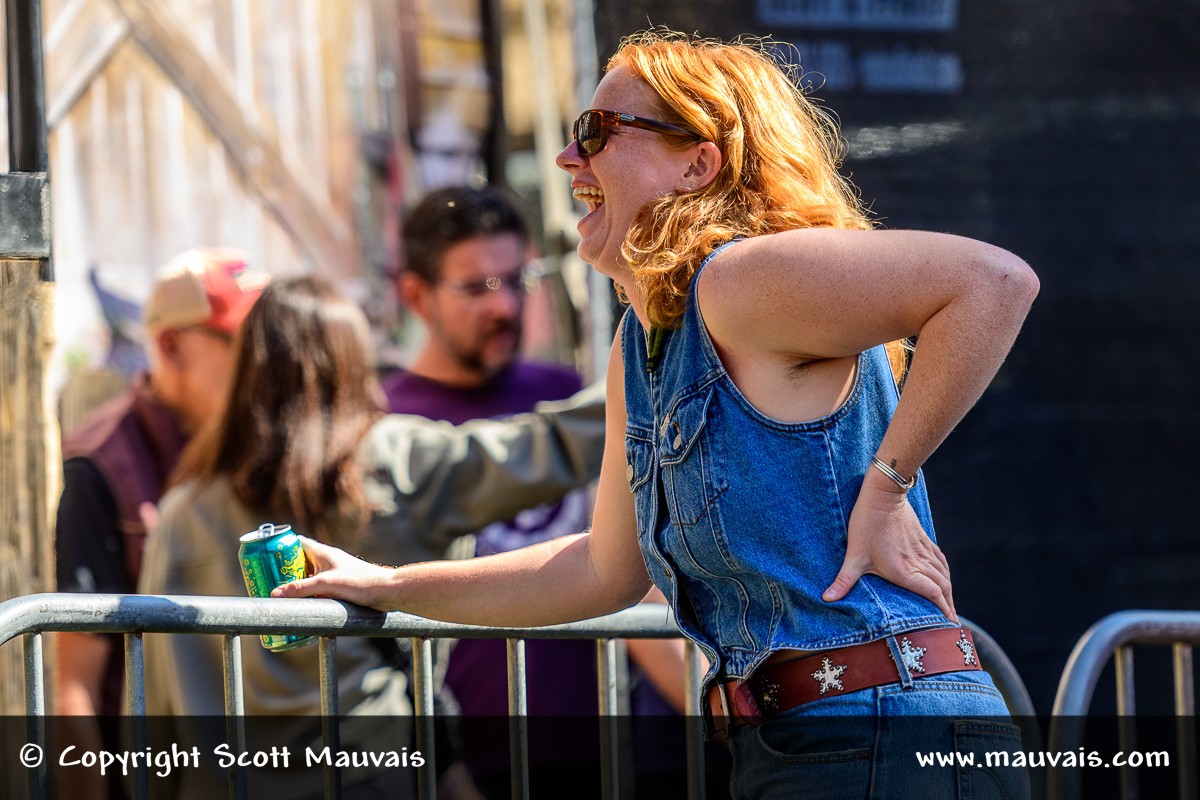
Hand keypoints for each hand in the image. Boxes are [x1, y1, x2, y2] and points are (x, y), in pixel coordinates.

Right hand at [271, 537, 397, 610]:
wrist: (387, 592)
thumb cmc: (361, 582)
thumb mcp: (327, 584)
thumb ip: (301, 588)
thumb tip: (274, 593)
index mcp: (322, 552)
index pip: (294, 543)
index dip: (278, 548)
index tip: (262, 558)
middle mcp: (325, 561)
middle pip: (296, 562)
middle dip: (280, 570)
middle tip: (263, 582)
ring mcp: (331, 574)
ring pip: (305, 577)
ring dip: (292, 584)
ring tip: (275, 596)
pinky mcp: (337, 588)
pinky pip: (315, 589)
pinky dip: (304, 595)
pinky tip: (297, 606)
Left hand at [821, 482, 956, 622]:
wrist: (884, 495)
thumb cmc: (867, 524)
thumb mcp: (854, 555)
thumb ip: (844, 580)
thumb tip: (826, 599)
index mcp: (906, 571)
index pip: (933, 594)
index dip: (944, 610)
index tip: (950, 625)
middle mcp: (919, 562)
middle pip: (943, 587)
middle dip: (949, 605)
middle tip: (950, 621)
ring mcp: (923, 550)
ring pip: (944, 573)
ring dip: (948, 589)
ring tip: (949, 603)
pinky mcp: (923, 539)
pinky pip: (940, 559)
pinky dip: (944, 571)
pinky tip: (943, 575)